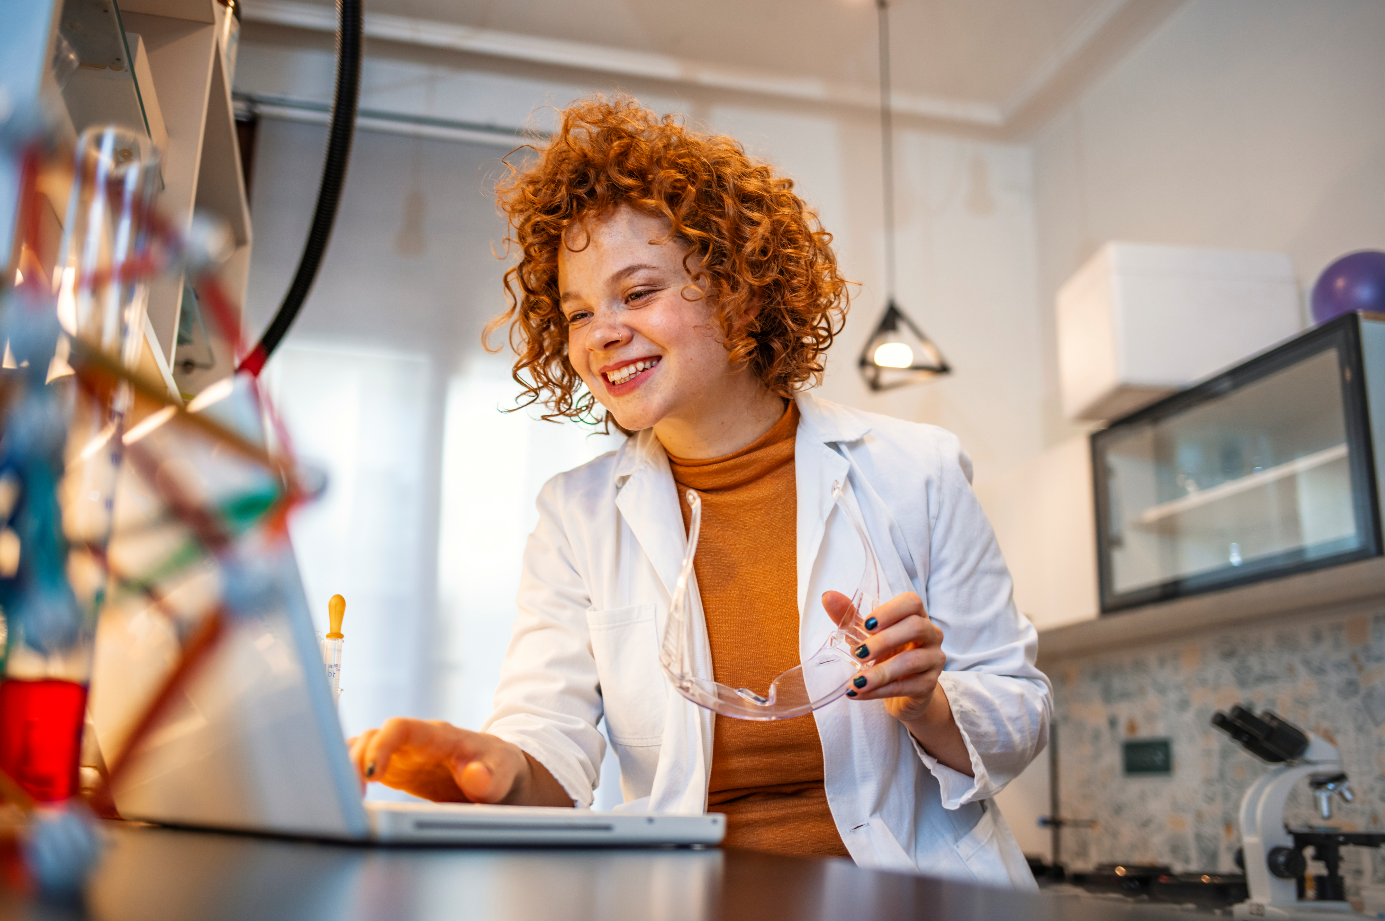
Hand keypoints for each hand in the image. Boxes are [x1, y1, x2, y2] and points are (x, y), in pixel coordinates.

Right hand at [347, 718, 573, 805]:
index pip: (401, 729)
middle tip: (351, 793)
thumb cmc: (501, 769)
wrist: (500, 775)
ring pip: (363, 748)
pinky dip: (350, 773)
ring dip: (348, 767)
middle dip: (355, 760)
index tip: (371, 773)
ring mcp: (404, 754)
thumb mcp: (502, 774)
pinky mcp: (397, 770)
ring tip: (343, 796)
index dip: (381, 746)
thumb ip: (489, 777)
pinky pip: (365, 763)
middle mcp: (416, 741)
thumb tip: (474, 775)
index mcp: (439, 736)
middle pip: (373, 737)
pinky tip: (342, 791)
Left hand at [822, 590, 972, 776]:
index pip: (912, 602)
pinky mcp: (930, 684)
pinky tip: (861, 693)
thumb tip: (828, 597)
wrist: (903, 691)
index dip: (890, 611)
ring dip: (881, 672)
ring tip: (857, 682)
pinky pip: (909, 686)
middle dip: (884, 641)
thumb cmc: (886, 654)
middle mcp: (931, 634)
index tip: (867, 624)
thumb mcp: (865, 635)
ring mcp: (934, 659)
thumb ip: (848, 616)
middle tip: (859, 654)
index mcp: (915, 615)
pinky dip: (881, 690)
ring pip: (913, 661)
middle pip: (916, 627)